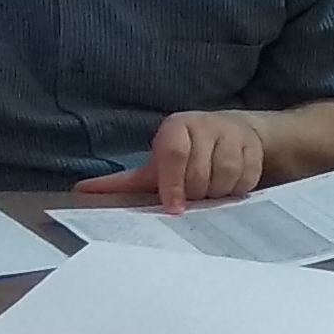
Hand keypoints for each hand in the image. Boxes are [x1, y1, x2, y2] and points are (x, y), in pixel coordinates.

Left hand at [75, 110, 267, 212]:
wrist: (233, 134)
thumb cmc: (186, 155)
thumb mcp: (154, 166)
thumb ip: (121, 182)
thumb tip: (79, 192)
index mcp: (176, 127)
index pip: (173, 155)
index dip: (173, 185)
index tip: (174, 209)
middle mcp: (205, 124)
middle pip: (200, 173)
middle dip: (196, 194)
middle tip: (193, 198)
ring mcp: (233, 132)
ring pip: (225, 177)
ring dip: (217, 194)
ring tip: (211, 193)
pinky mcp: (254, 145)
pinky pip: (246, 178)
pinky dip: (237, 190)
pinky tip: (230, 187)